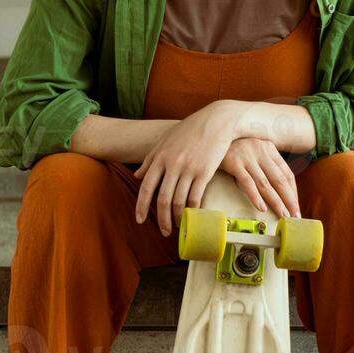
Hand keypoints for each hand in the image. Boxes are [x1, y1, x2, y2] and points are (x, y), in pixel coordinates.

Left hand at [134, 101, 242, 235]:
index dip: (141, 206)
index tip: (140, 220)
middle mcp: (172, 164)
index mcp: (159, 157)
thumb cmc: (189, 130)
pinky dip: (193, 210)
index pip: (146, 187)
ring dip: (177, 218)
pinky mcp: (205, 172)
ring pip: (179, 201)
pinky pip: (196, 197)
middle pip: (162, 199)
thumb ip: (150, 159)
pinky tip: (193, 216)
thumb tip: (137, 176)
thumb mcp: (165, 141)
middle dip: (161, 219)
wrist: (216, 121)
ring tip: (179, 227)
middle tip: (164, 231)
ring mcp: (188, 168)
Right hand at [221, 137, 301, 219]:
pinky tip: (261, 207)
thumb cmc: (232, 146)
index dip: (293, 192)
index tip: (295, 206)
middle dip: (289, 200)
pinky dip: (255, 196)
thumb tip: (276, 187)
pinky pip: (247, 183)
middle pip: (279, 180)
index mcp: (269, 148)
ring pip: (265, 184)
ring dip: (276, 202)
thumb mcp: (253, 150)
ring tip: (282, 215)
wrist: (212, 133)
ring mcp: (247, 156)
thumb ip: (264, 163)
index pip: (287, 174)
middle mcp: (261, 151)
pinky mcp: (233, 162)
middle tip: (294, 216)